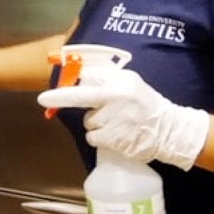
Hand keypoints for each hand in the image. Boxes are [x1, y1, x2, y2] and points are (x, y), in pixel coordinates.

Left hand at [36, 68, 209, 169]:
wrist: (169, 129)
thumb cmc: (144, 103)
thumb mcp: (129, 82)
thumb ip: (105, 78)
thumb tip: (78, 75)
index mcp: (121, 82)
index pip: (88, 78)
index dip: (66, 83)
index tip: (47, 88)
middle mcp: (117, 98)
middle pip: (80, 98)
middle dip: (60, 98)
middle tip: (43, 98)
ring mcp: (116, 120)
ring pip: (88, 122)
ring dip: (95, 123)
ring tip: (115, 121)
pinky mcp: (116, 139)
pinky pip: (94, 137)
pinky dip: (100, 137)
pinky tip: (114, 133)